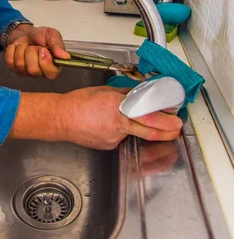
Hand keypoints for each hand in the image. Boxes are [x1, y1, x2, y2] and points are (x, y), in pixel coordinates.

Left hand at [4, 24, 69, 78]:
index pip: (51, 74)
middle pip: (33, 70)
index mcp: (54, 67)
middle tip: (35, 46)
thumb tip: (65, 56)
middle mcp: (41, 73)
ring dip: (22, 49)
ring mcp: (26, 73)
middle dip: (32, 52)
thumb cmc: (41, 36)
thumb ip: (58, 45)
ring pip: (20, 65)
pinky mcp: (15, 69)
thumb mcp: (52, 35)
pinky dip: (12, 50)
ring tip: (27, 45)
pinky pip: (10, 62)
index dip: (45, 62)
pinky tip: (18, 48)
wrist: (27, 33)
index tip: (43, 49)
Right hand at [60, 86, 182, 149]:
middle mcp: (118, 125)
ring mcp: (114, 139)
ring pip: (134, 135)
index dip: (165, 120)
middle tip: (176, 128)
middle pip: (149, 132)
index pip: (148, 116)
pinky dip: (122, 132)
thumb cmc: (79, 102)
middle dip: (167, 132)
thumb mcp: (106, 92)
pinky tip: (108, 126)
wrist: (61, 119)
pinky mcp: (109, 146)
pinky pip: (122, 139)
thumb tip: (141, 94)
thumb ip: (126, 95)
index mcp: (118, 107)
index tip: (175, 118)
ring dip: (140, 130)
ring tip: (131, 122)